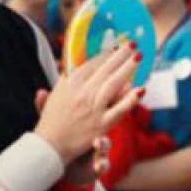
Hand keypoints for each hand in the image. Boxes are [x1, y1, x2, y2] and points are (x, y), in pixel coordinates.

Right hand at [34, 43, 142, 162]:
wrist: (49, 146)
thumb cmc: (51, 121)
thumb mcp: (55, 94)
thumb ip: (65, 78)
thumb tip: (72, 63)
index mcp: (71, 83)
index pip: (92, 63)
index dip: (106, 54)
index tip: (116, 47)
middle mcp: (82, 93)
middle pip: (105, 69)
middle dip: (120, 55)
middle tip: (132, 44)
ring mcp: (93, 109)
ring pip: (114, 84)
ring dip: (127, 68)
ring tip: (138, 57)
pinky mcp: (101, 125)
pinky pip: (119, 110)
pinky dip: (130, 100)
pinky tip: (141, 89)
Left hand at [35, 92, 110, 185]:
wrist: (65, 165)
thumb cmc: (64, 139)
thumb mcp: (55, 124)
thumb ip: (47, 109)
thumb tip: (40, 92)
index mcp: (88, 120)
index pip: (98, 108)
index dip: (102, 102)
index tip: (102, 96)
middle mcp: (96, 132)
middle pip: (106, 121)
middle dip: (106, 116)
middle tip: (99, 115)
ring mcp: (99, 149)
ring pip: (106, 144)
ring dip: (104, 143)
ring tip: (98, 142)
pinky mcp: (99, 165)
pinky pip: (104, 165)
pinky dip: (102, 165)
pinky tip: (98, 166)